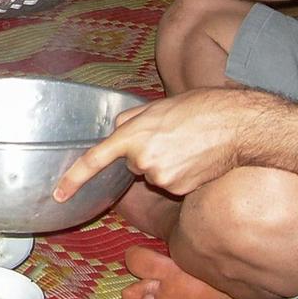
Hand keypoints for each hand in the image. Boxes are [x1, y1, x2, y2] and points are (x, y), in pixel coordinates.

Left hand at [53, 88, 255, 201]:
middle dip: (143, 151)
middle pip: (131, 163)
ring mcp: (162, 178)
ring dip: (162, 162)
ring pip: (151, 174)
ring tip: (186, 144)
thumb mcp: (159, 105)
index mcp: (134, 135)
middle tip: (169, 135)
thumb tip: (117, 131)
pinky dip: (178, 173)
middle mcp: (143, 160)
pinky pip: (169, 183)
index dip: (74, 178)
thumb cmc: (201, 109)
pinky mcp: (179, 190)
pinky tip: (195, 159)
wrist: (238, 126)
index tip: (59, 194)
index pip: (95, 160)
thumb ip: (131, 119)